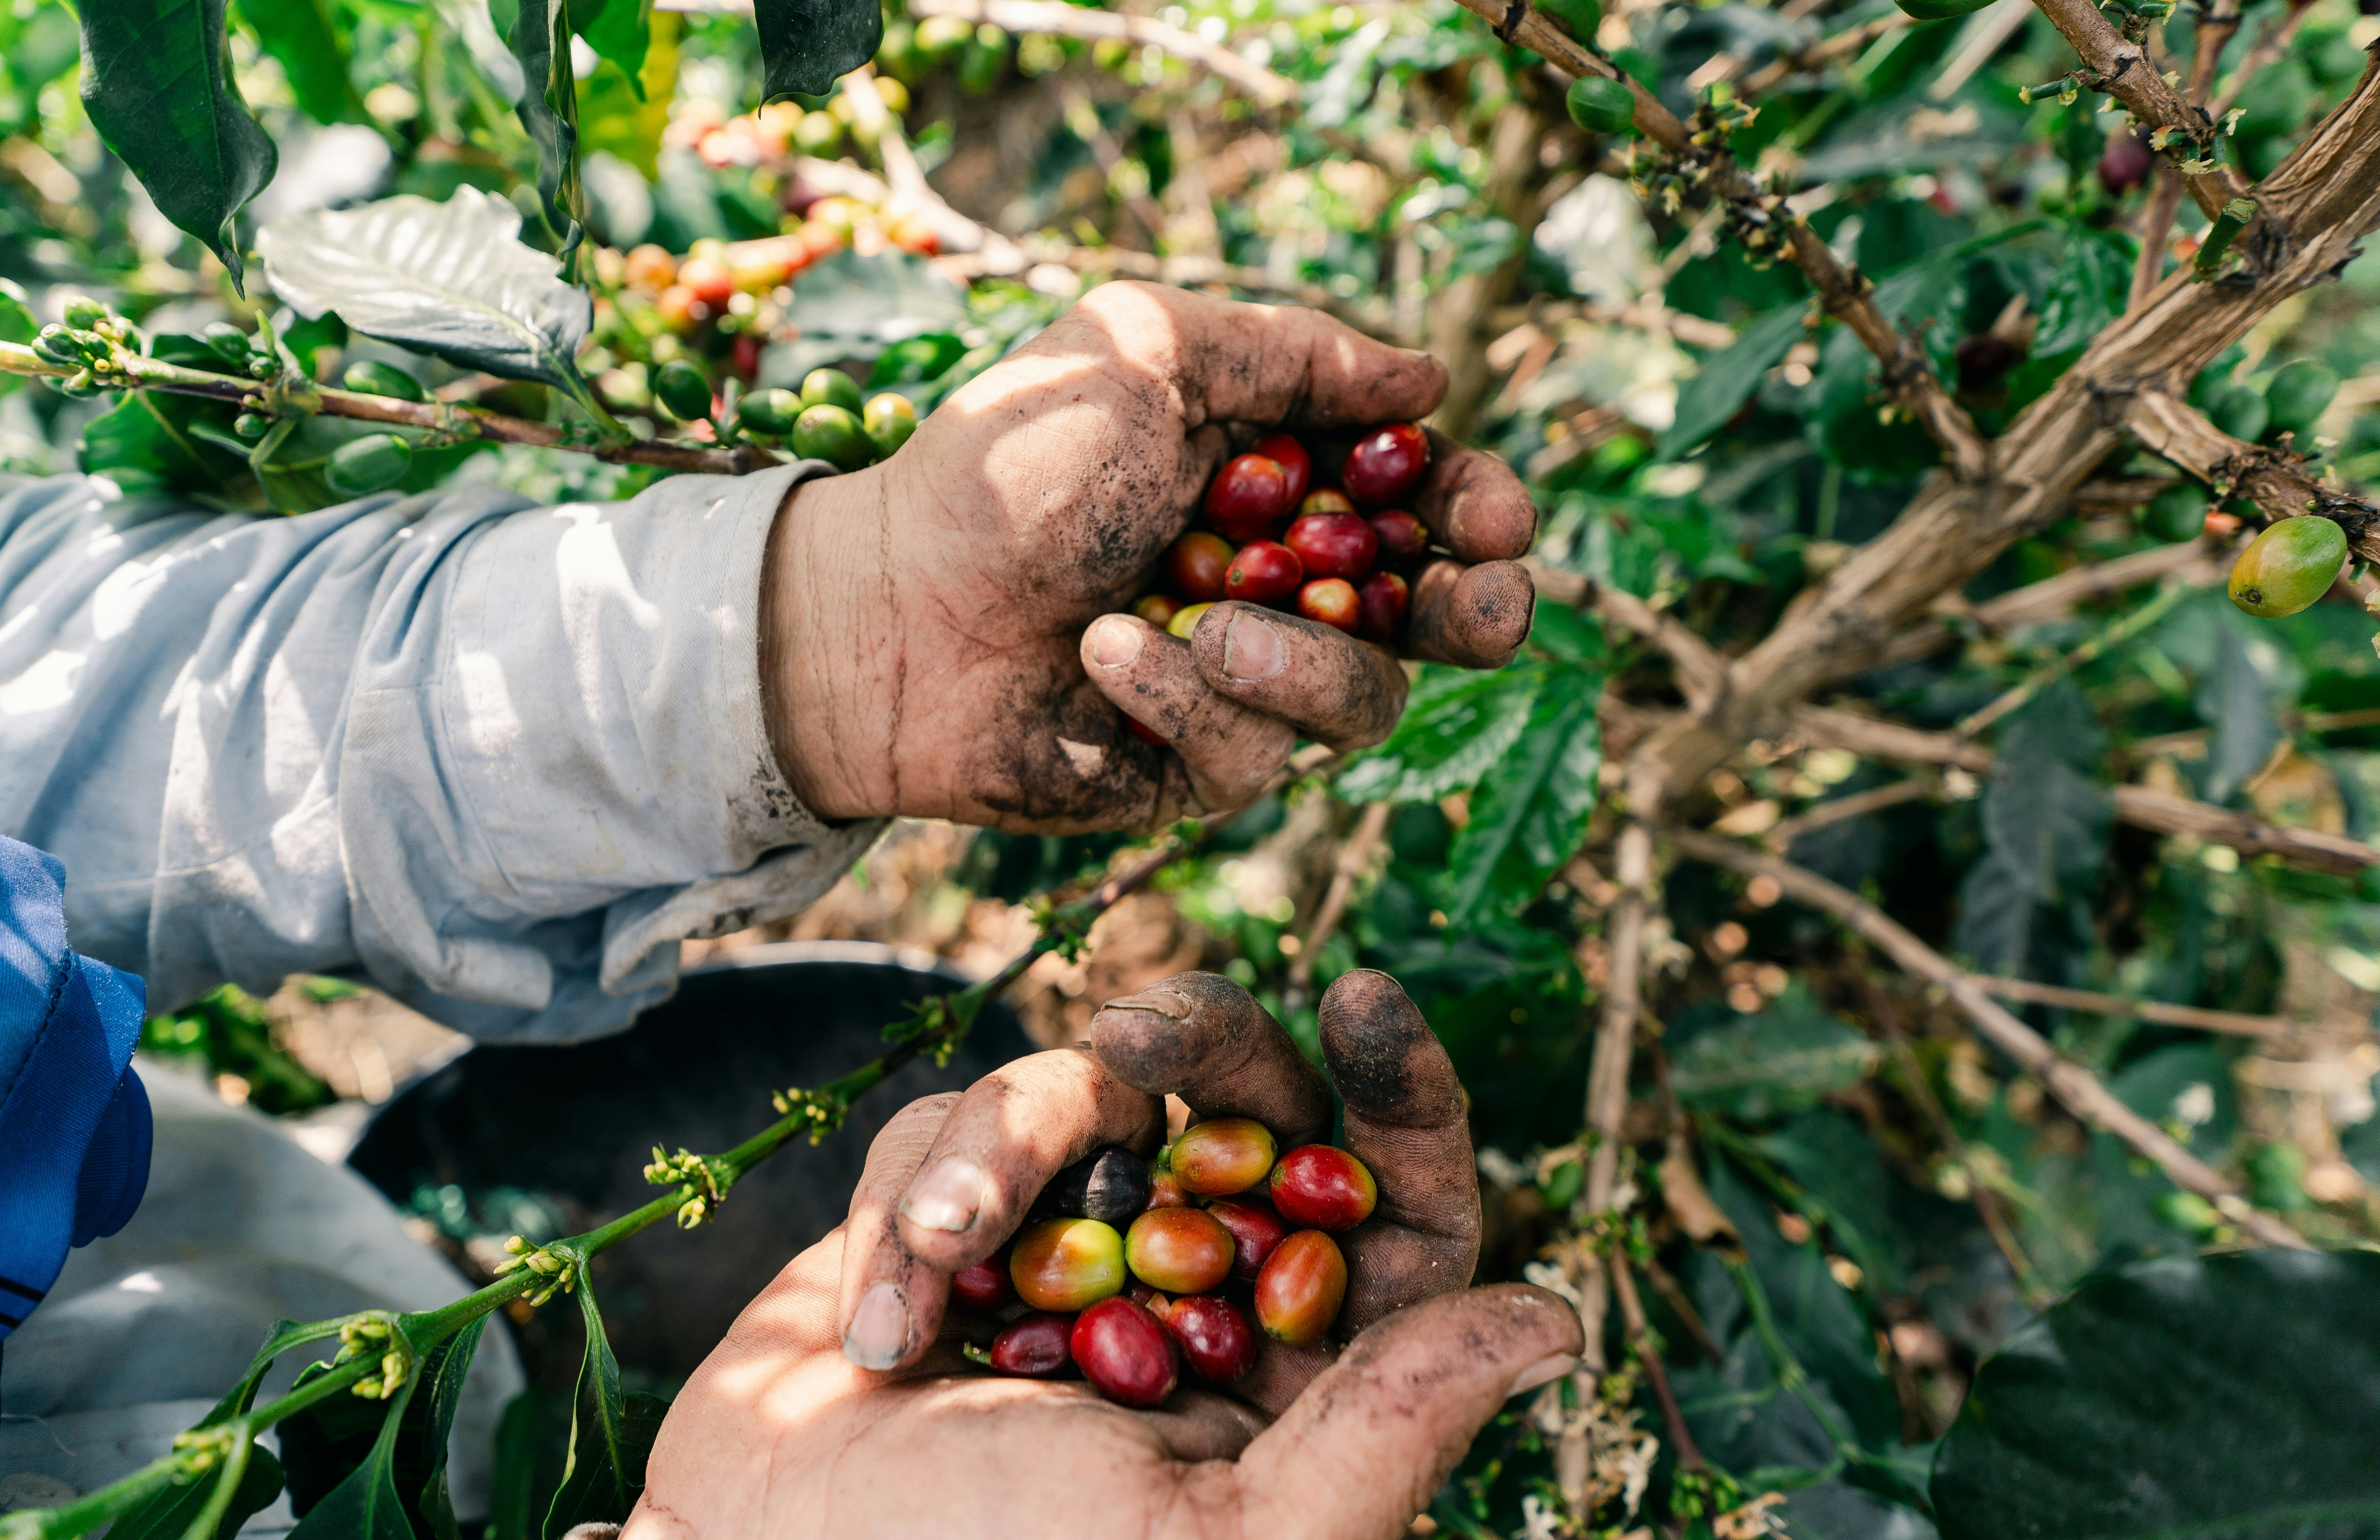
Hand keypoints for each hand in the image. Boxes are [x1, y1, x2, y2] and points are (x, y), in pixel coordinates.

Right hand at [625, 971, 1580, 1539]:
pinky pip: (963, 1124)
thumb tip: (1554, 1320)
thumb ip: (1390, 1430)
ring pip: (1094, 1093)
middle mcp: (1196, 1296)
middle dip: (1198, 1046)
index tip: (1367, 1002)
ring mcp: (1070, 1246)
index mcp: (1293, 1378)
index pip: (1397, 1207)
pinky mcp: (953, 1210)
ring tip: (938, 1251)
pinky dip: (917, 1200)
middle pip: (1252, 1099)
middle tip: (1136, 1042)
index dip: (1402, 1096)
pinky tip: (877, 1326)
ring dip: (1006, 1149)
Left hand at [759, 282, 1539, 831]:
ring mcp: (1241, 688)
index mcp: (1279, 487)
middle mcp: (1277, 590)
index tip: (1489, 513)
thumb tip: (1426, 374)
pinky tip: (1106, 655)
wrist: (887, 605)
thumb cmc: (1008, 468)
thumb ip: (1293, 354)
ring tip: (1202, 623)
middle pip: (1440, 620)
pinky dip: (1185, 696)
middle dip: (1480, 610)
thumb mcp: (1147, 353)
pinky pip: (1256, 754)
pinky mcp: (1196, 770)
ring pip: (1363, 700)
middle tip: (1480, 601)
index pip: (1422, 505)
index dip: (1477, 510)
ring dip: (1299, 658)